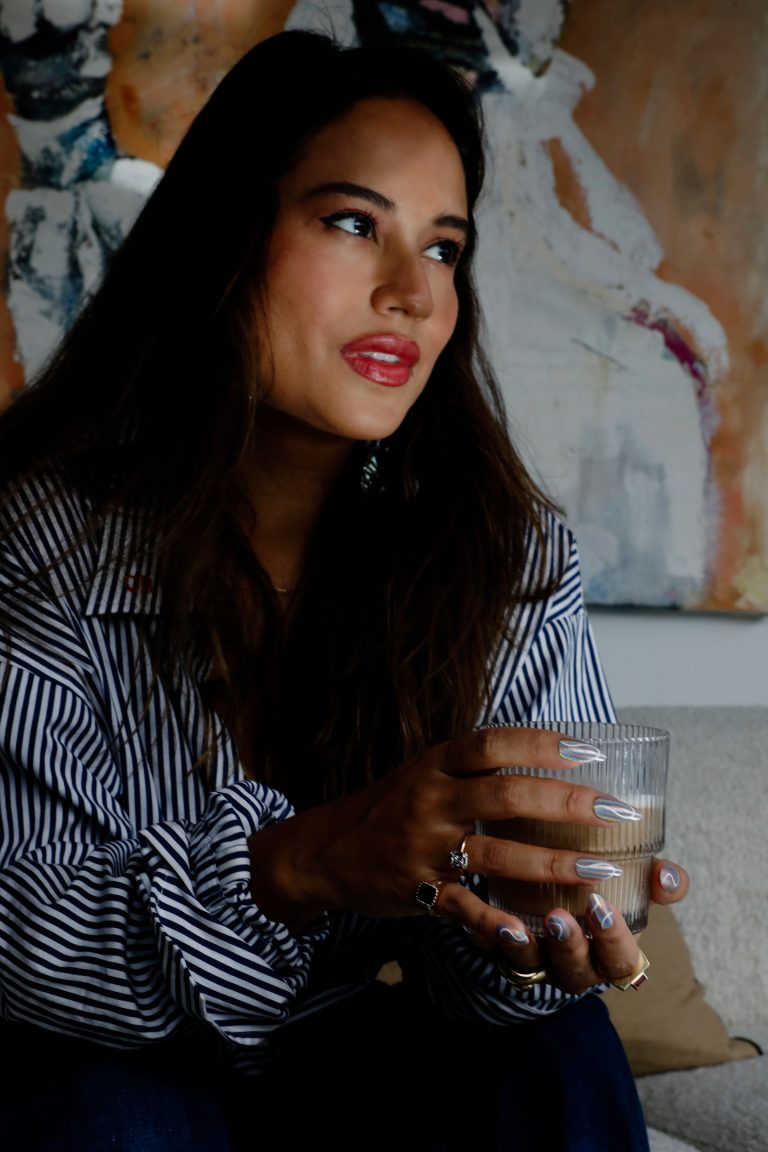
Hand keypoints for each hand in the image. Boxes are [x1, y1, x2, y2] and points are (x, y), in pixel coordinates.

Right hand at [247, 723, 687, 985]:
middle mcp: (431, 799)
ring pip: (498, 853)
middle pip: (507, 794)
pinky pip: (469, 908)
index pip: (493, 743)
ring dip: (554, 863)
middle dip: (567, 802)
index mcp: (435, 764)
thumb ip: (473, 765)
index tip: (591, 750)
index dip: (543, 744)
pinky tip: (542, 927)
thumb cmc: (390, 806)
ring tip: (600, 870)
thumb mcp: (424, 771)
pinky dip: (505, 922)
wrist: (326, 850)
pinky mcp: (421, 891)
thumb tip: (544, 749)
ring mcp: (426, 847)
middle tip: (615, 811)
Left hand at [437, 856, 687, 995]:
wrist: (551, 897)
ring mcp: (538, 962)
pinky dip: (486, 935)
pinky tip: (481, 919)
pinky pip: (490, 951)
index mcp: (612, 955)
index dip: (615, 940)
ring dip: (524, 946)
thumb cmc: (602, 895)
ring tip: (515, 925)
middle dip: (569, 945)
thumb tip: (666, 875)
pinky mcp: (501, 950)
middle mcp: (575, 965)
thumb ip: (657, 881)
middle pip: (576, 969)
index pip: (622, 961)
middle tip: (559, 916)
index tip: (602, 906)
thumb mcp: (633, 889)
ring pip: (531, 965)